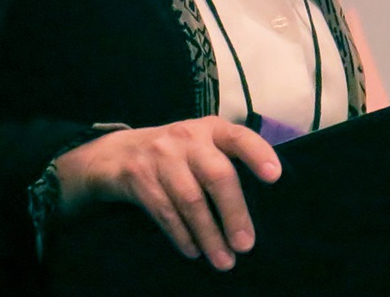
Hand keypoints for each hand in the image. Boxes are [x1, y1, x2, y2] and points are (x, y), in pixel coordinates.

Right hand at [53, 117, 280, 270]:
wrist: (115, 154)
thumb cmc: (173, 156)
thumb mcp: (199, 147)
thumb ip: (225, 163)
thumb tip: (262, 207)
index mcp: (209, 130)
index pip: (238, 137)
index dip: (257, 154)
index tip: (274, 176)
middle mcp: (186, 137)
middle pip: (216, 174)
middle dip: (234, 212)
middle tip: (245, 245)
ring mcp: (160, 155)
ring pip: (191, 199)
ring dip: (209, 235)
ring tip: (224, 260)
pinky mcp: (138, 176)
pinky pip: (165, 211)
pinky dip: (182, 235)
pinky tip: (193, 250)